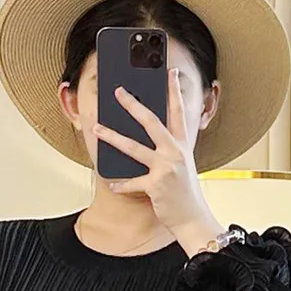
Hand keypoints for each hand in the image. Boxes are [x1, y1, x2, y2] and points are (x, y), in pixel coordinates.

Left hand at [95, 67, 224, 251]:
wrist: (193, 218)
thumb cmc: (185, 193)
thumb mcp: (181, 166)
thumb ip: (168, 150)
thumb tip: (149, 139)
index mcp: (182, 145)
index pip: (178, 112)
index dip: (174, 90)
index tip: (170, 72)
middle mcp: (174, 152)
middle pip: (151, 122)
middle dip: (133, 105)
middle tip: (118, 92)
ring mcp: (165, 168)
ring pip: (134, 148)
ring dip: (113, 137)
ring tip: (98, 129)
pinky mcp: (155, 185)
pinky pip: (132, 182)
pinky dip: (121, 185)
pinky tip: (111, 183)